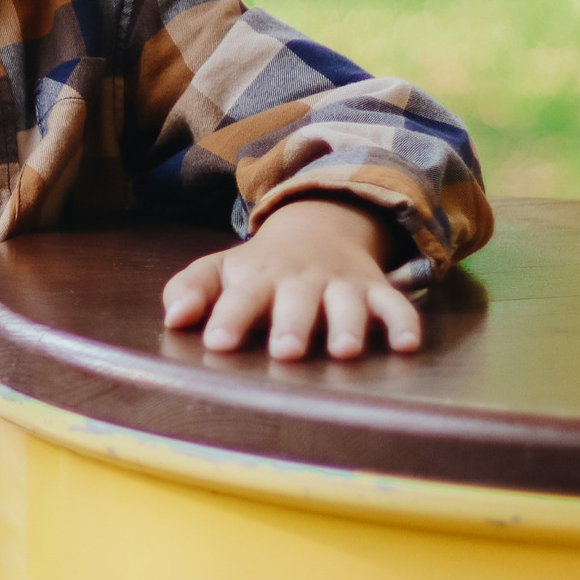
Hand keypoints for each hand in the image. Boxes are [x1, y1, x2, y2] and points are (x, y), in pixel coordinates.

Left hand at [161, 196, 422, 360]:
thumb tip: (172, 317)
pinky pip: (396, 304)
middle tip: (286, 351)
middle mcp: (301, 281)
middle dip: (292, 324)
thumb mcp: (220, 270)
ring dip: (347, 325)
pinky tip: (407, 345)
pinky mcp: (376, 291)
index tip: (217, 341)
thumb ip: (191, 289)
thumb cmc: (259, 267)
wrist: (318, 228)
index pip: (239, 297)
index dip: (229, 318)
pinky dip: (404, 322)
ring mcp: (341, 285)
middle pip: (296, 301)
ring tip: (344, 351)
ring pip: (348, 303)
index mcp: (258, 278)